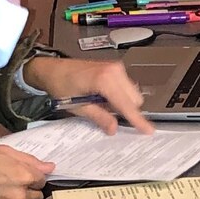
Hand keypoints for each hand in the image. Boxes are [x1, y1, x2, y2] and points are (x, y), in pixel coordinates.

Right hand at [0, 142, 52, 198]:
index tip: (24, 174)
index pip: (42, 180)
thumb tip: (50, 167)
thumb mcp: (6, 151)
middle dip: (29, 190)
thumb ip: (31, 161)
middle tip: (14, 183)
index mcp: (25, 175)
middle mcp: (21, 193)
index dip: (34, 177)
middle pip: (37, 196)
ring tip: (2, 190)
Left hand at [25, 55, 154, 133]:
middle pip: (134, 99)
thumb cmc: (60, 84)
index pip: (126, 104)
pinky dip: (119, 96)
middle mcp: (114, 71)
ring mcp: (116, 68)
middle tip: (106, 115)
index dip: (136, 119)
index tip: (148, 130)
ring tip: (101, 103)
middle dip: (126, 111)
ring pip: (132, 94)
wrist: (51, 69)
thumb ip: (99, 117)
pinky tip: (103, 97)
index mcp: (104, 80)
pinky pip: (126, 87)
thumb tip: (113, 128)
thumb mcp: (78, 106)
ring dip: (122, 103)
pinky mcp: (115, 68)